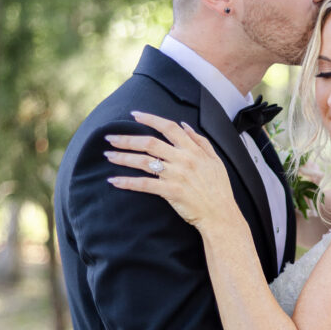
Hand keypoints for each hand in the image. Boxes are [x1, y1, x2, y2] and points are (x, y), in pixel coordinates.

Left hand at [105, 112, 235, 229]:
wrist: (221, 215)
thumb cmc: (219, 190)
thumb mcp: (216, 161)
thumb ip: (200, 141)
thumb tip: (185, 125)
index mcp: (193, 150)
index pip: (169, 127)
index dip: (150, 118)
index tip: (134, 115)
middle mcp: (183, 159)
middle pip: (150, 143)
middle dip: (127, 139)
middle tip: (110, 138)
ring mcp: (176, 175)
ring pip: (144, 161)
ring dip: (123, 157)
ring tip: (108, 155)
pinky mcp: (170, 192)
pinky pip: (144, 184)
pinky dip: (127, 182)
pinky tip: (114, 180)